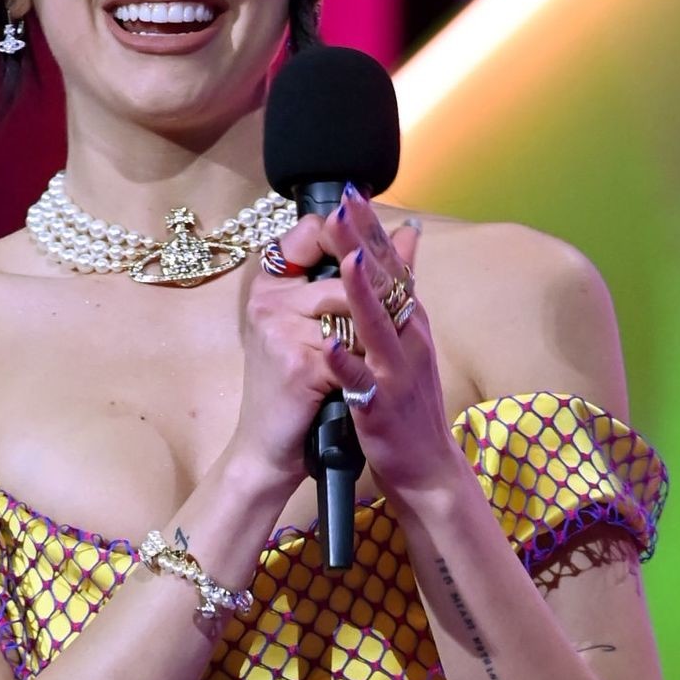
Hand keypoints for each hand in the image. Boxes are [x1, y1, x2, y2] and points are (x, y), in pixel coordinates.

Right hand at [228, 210, 364, 491]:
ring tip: (371, 359)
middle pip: (343, 270)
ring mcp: (280, 329)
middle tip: (392, 311)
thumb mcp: (329, 325)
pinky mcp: (298, 363)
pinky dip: (365, 364)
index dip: (349, 237)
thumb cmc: (300, 387)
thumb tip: (410, 229)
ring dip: (372, 333)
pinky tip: (367, 379)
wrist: (272, 450)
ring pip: (351, 308)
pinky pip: (351, 348)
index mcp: (271, 284)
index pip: (312, 232)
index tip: (367, 255)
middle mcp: (268, 299)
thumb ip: (369, 275)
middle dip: (375, 293)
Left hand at [312, 186, 461, 500]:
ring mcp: (396, 374)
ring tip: (350, 262)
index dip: (370, 230)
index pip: (391, 266)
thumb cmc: (411, 402)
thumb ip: (404, 289)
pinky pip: (362, 384)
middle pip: (388, 286)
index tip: (352, 194)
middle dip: (367, 246)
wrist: (427, 469)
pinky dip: (348, 364)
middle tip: (347, 206)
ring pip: (378, 330)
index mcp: (411, 322)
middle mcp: (408, 341)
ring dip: (364, 296)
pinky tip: (331, 346)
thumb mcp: (411, 339)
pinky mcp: (380, 408)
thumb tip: (408, 234)